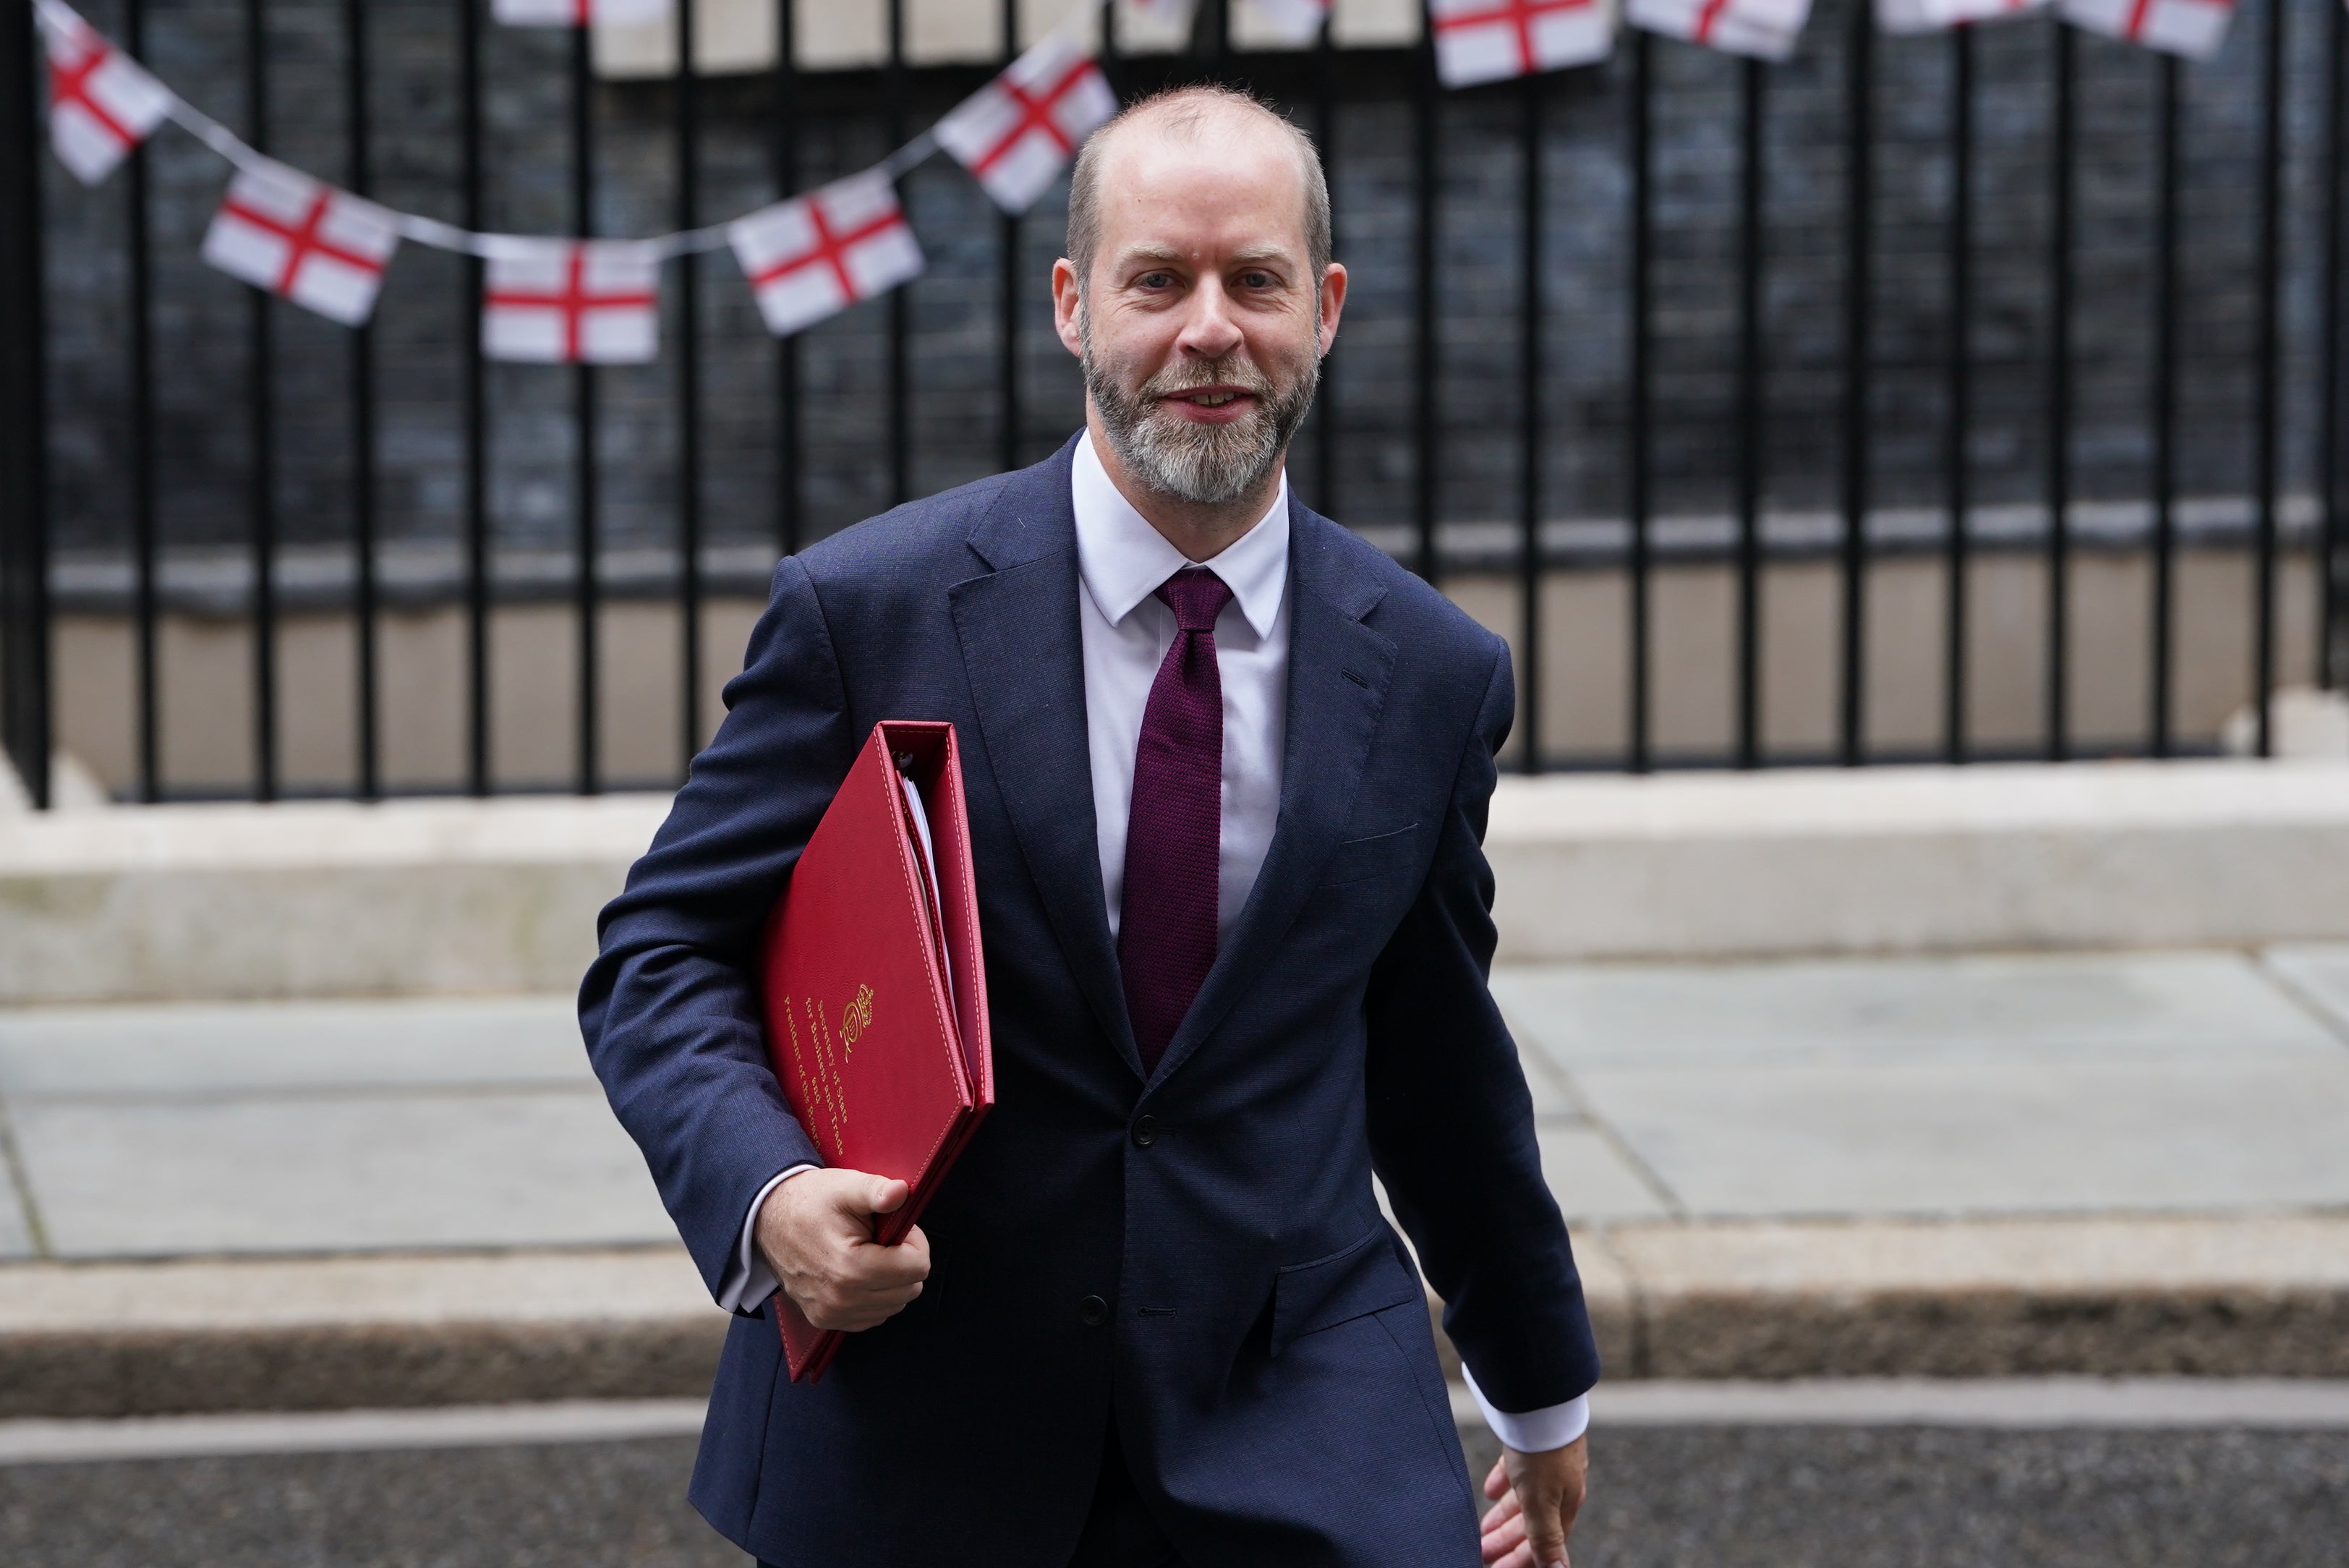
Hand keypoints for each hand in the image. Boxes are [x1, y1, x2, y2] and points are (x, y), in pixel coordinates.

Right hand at [753, 1168, 930, 1331]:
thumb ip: (876, 1191)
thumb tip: (902, 1192)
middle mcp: (842, 1300)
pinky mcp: (825, 1320)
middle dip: (904, 1261)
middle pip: (910, 1289)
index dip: (915, 1241)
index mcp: (851, 1268)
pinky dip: (875, 1297)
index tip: (895, 1226)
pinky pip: (872, 1317)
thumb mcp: (845, 1187)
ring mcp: (832, 1314)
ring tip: (869, 1253)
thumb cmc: (811, 1201)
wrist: (768, 1219)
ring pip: (894, 1305)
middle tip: (882, 1238)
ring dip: (891, 1281)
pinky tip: (860, 1272)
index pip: (918, 1267)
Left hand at [1479, 1435, 1587, 1567]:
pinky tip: (1487, 1491)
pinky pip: (1514, 1471)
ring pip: (1522, 1499)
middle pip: (1532, 1523)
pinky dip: (1502, 1484)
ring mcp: (1545, 1464)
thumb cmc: (1544, 1451)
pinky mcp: (1531, 1444)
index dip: (1523, 1559)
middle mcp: (1559, 1486)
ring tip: (1481, 1531)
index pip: (1545, 1543)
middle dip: (1508, 1541)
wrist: (1540, 1398)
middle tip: (1483, 1554)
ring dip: (1502, 1517)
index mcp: (1566, 1503)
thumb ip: (1546, 1538)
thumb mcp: (1542, 1502)